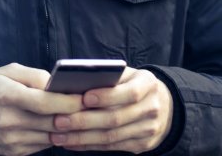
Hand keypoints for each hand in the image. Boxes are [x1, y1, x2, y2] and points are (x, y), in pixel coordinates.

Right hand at [0, 63, 85, 155]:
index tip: (84, 97)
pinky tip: (55, 125)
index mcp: (7, 96)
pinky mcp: (12, 153)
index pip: (45, 103)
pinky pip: (41, 146)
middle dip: (73, 115)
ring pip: (50, 136)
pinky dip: (51, 135)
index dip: (68, 102)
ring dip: (65, 127)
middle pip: (51, 121)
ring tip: (75, 116)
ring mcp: (10, 140)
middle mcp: (8, 121)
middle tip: (88, 107)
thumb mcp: (7, 72)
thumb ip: (34, 75)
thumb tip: (58, 84)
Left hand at [49, 67, 172, 152]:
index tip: (83, 97)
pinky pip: (111, 146)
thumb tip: (75, 83)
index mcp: (148, 84)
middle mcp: (151, 108)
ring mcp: (148, 129)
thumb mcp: (127, 74)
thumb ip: (108, 76)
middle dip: (84, 121)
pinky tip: (71, 142)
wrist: (163, 105)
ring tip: (58, 135)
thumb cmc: (134, 84)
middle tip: (59, 120)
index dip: (106, 96)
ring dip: (81, 137)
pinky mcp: (142, 145)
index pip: (129, 92)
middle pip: (115, 118)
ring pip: (111, 136)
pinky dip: (88, 145)